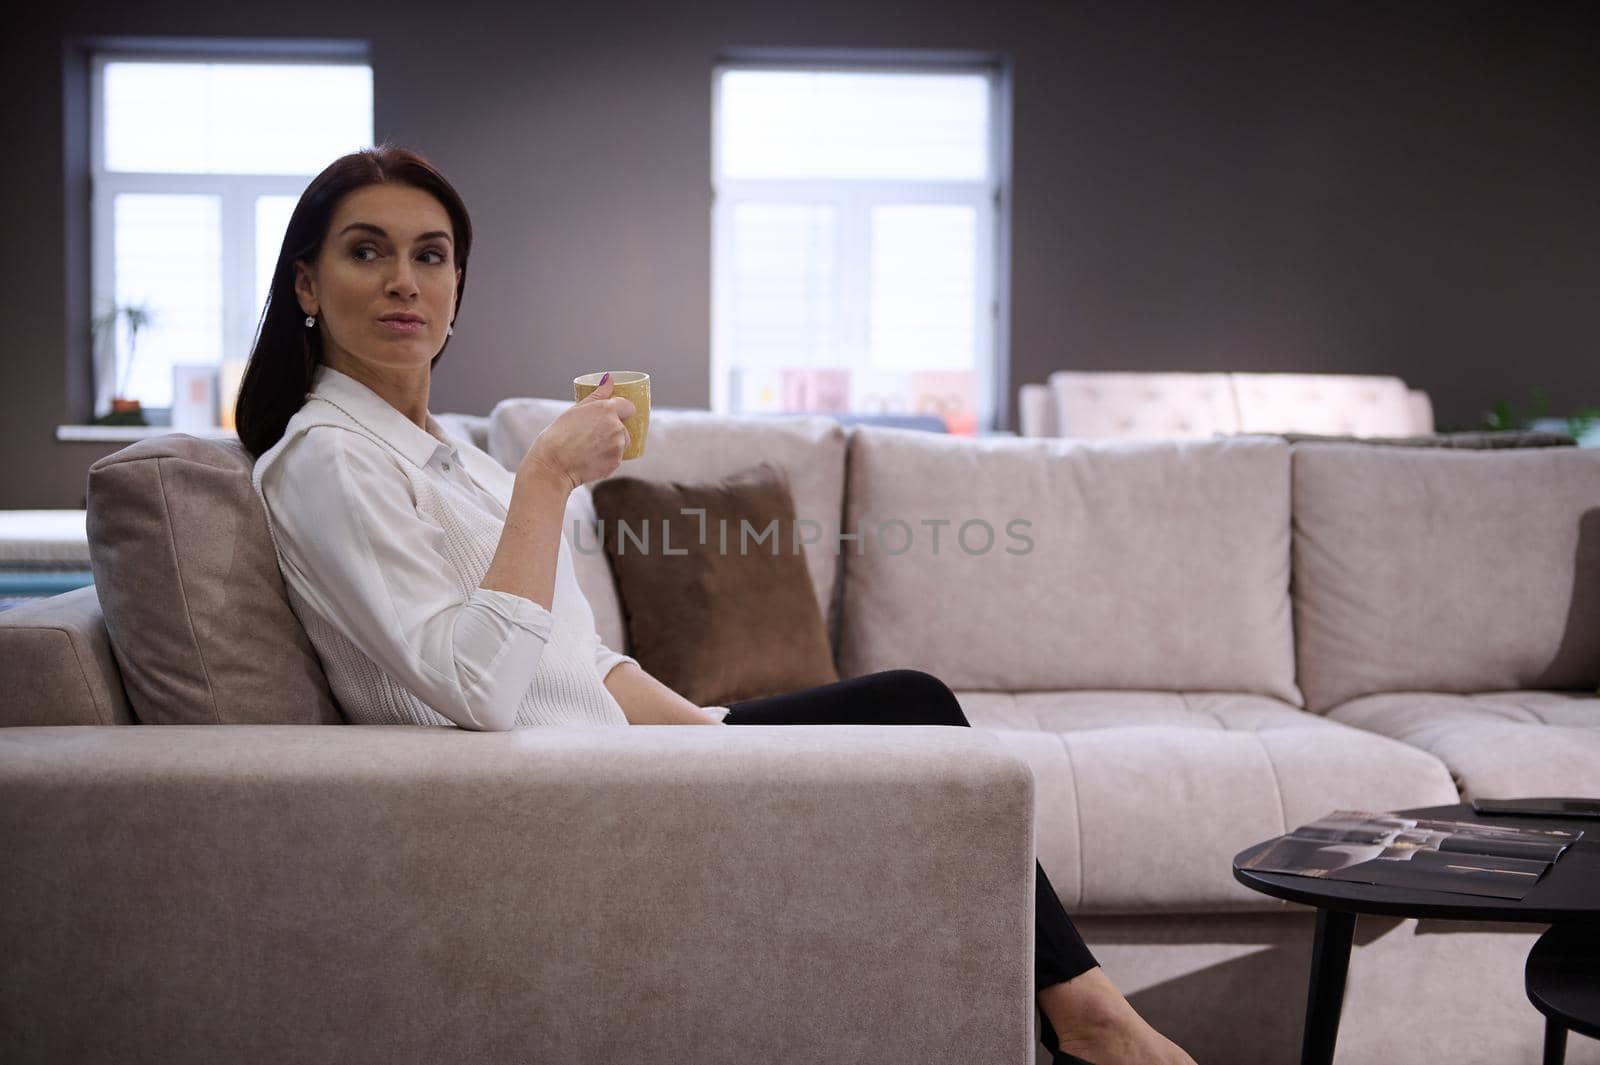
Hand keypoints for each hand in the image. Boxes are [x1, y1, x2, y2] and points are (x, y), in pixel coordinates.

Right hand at [522, 373, 636, 490]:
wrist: (553, 465)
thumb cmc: (559, 435)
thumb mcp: (576, 409)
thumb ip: (597, 395)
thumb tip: (609, 379)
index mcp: (607, 409)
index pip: (628, 406)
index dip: (621, 411)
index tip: (612, 415)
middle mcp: (617, 427)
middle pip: (624, 427)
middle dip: (613, 429)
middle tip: (592, 434)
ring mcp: (618, 446)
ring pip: (621, 443)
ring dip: (611, 444)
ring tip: (589, 447)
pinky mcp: (616, 463)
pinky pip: (616, 457)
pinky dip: (606, 458)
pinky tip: (589, 457)